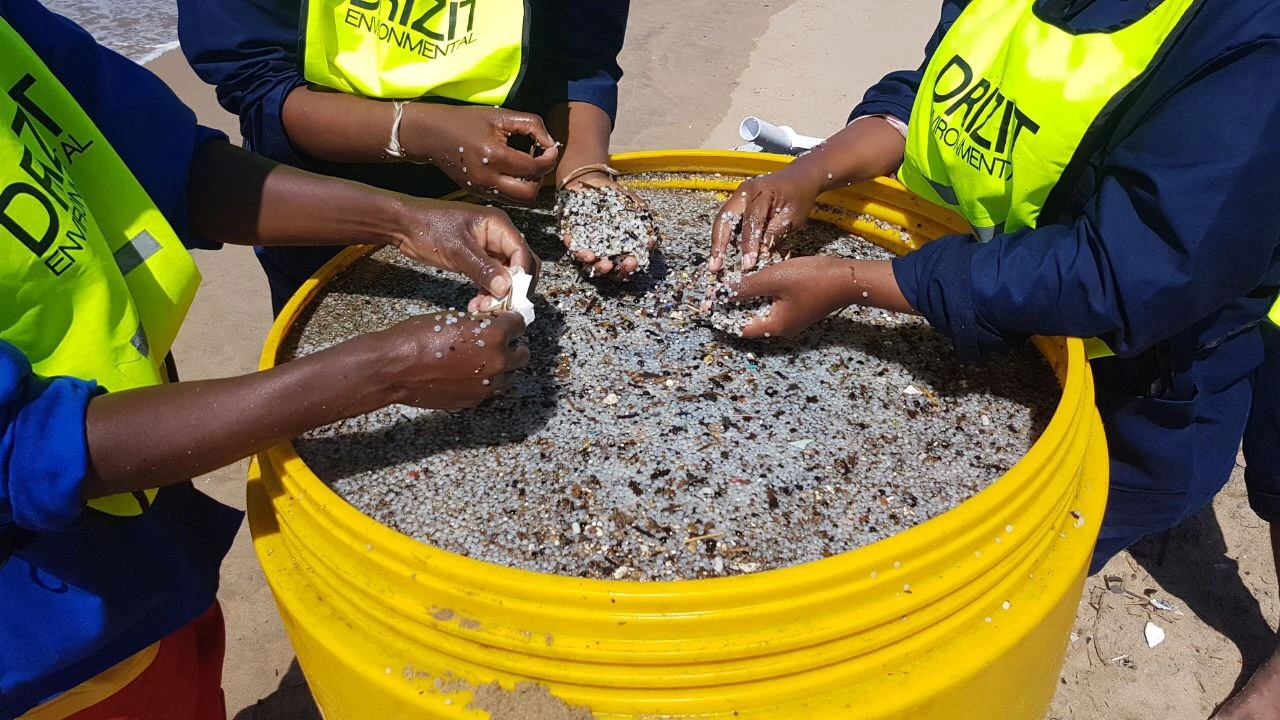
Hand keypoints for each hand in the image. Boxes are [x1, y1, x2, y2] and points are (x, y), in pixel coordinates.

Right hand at [370, 311, 530, 409]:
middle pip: (523, 354)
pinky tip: (470, 374)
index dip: (510, 321)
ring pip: (510, 376)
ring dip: (503, 367)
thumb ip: (479, 324)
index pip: (520, 324)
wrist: (395, 368)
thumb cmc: (418, 337)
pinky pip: (489, 390)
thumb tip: (490, 326)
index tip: (505, 321)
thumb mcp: (454, 318)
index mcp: (495, 336)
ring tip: (485, 359)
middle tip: (499, 341)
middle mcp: (498, 362)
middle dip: (513, 346)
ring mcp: (487, 385)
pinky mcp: (474, 400)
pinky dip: (485, 381)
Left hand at [393, 200, 539, 304]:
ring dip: (498, 294)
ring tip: (482, 308)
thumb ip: (483, 268)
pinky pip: (492, 278)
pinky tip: (476, 303)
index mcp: (498, 225)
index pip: (522, 253)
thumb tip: (506, 288)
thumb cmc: (429, 228)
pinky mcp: (478, 259)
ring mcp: (489, 247)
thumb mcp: (457, 250)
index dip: (521, 277)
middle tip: (499, 307)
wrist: (404, 225)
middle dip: (512, 288)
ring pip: (506, 275)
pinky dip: (487, 292)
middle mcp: (498, 235)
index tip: (511, 298)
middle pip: (519, 265)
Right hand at [403, 105, 559, 203]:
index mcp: (494, 156)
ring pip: (521, 202)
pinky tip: (513, 172)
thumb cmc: (467, 121)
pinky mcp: (479, 193)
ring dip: (530, 186)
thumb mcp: (501, 115)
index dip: (550, 158)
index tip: (549, 148)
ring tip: (525, 167)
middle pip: (530, 194)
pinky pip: (508, 200)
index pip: (535, 168)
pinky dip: (517, 190)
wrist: (433, 134)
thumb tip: (551, 143)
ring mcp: (482, 189)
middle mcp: (488, 178)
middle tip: (537, 160)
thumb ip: (531, 125)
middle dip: (540, 178)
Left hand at [560, 172, 657, 277]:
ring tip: (606, 264)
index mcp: (618, 247)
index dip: (631, 267)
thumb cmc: (614, 196)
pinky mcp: (570, 237)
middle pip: (610, 270)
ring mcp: (586, 245)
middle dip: (619, 271)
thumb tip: (652, 239)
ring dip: (599, 267)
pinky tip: (588, 254)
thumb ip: (644, 221)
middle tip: (627, 264)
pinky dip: (580, 253)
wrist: (591, 181)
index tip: (637, 262)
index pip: (624, 265)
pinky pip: (573, 249)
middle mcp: (602, 250)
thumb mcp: (634, 206)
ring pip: (591, 265)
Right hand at [710, 166, 823, 272]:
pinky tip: (724, 252)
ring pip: (722, 220)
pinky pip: (728, 219)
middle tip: (715, 266)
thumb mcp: (792, 217)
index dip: (748, 245)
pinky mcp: (738, 201)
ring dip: (718, 242)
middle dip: (719, 244)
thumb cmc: (799, 196)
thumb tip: (759, 255)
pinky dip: (725, 236)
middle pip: (725, 219)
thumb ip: (774, 234)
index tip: (747, 265)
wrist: (800, 177)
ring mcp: (739, 195)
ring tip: (715, 263)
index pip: (751, 223)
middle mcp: (745, 191)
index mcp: (761, 192)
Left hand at [726, 256, 856, 338]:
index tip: (709, 304)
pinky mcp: (798, 310)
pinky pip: (772, 306)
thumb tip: (722, 293)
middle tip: (716, 292)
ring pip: (760, 312)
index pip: (739, 328)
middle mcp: (781, 328)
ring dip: (745, 300)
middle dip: (731, 307)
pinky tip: (753, 281)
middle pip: (748, 321)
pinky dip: (760, 296)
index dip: (722, 317)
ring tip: (730, 285)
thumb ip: (746, 287)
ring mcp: (791, 320)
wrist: (849, 279)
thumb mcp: (774, 279)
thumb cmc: (812, 279)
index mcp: (774, 326)